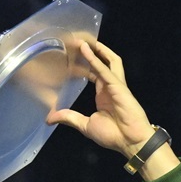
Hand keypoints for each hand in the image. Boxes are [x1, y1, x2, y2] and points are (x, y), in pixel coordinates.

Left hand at [47, 39, 157, 158]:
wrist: (130, 142)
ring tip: (84, 39)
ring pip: (108, 61)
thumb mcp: (85, 125)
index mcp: (103, 94)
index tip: (73, 57)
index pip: (94, 73)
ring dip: (97, 49)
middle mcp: (110, 86)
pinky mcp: (119, 87)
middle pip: (102, 62)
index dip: (85, 64)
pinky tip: (86, 51)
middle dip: (92, 51)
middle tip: (78, 41)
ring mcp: (116, 85)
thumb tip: (49, 118)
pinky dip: (95, 60)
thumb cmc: (113, 135)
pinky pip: (105, 71)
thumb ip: (69, 118)